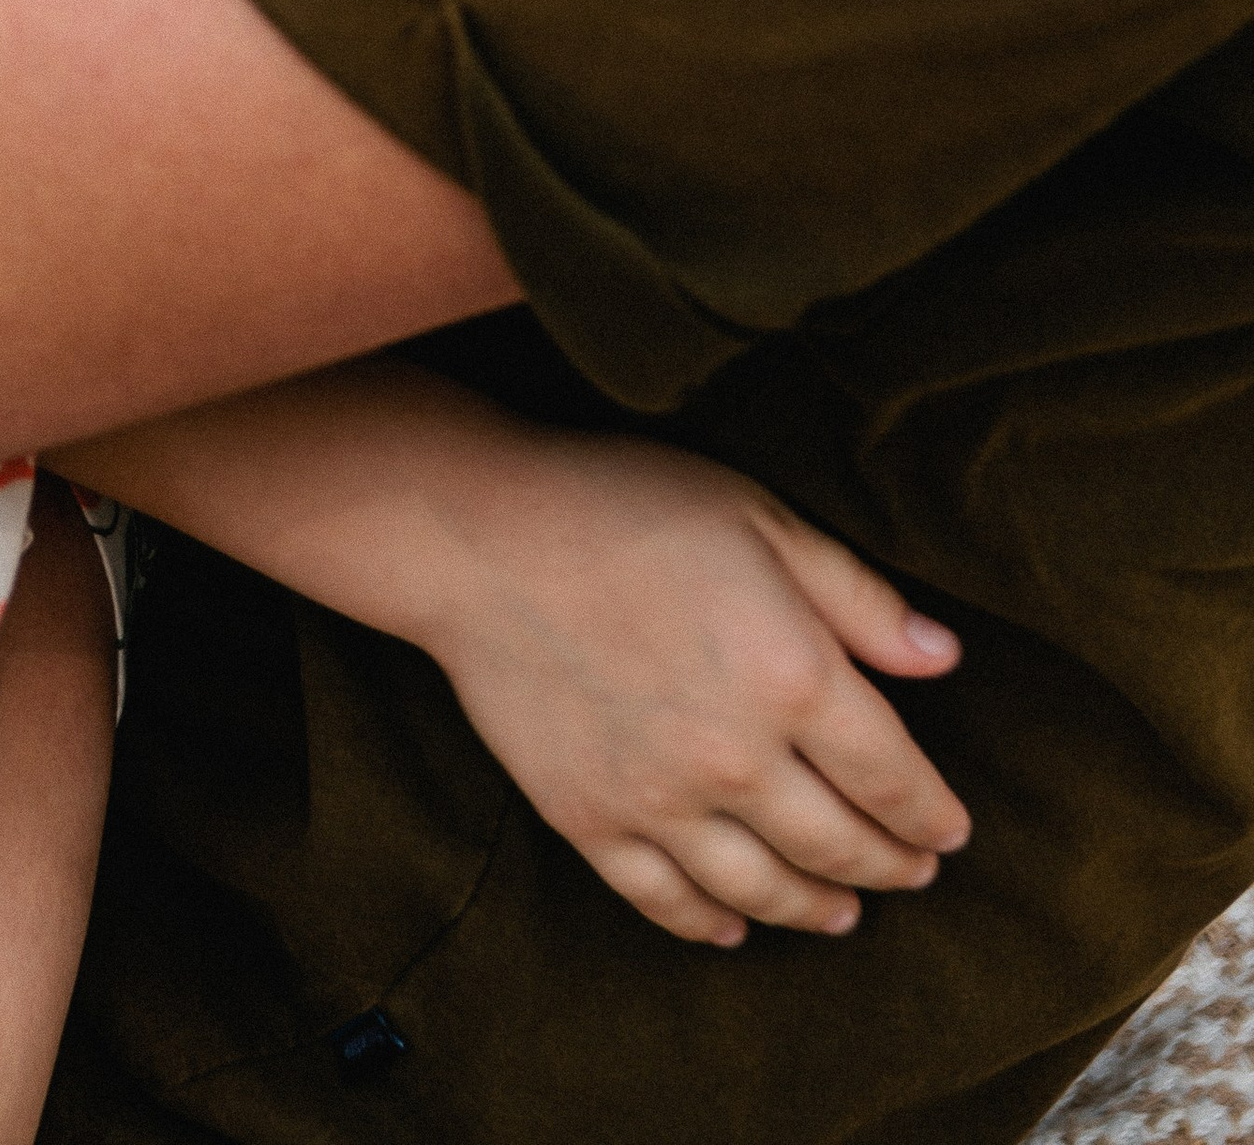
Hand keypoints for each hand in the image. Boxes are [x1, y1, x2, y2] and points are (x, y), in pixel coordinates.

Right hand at [402, 424, 968, 947]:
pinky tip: (731, 927)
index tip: (950, 833)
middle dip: (887, 868)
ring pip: (761, 889)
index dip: (930, 814)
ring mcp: (659, 800)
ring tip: (841, 915)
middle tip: (912, 876)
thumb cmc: (625, 504)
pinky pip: (663, 898)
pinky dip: (707, 925)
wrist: (481, 533)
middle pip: (837, 845)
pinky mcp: (589, 819)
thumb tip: (944, 660)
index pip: (893, 778)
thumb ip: (858, 599)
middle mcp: (737, 758)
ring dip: (813, 909)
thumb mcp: (761, 519)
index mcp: (793, 677)